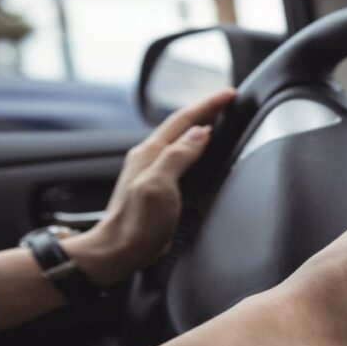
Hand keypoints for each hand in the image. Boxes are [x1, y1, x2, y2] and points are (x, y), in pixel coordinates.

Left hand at [62, 89, 236, 285]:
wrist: (118, 251)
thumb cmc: (136, 223)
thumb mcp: (158, 186)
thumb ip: (178, 156)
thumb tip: (201, 133)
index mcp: (150, 153)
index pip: (184, 120)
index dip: (208, 105)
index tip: (229, 94)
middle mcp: (149, 157)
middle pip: (182, 126)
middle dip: (206, 110)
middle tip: (227, 101)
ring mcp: (152, 171)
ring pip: (181, 140)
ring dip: (200, 126)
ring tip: (218, 118)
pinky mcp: (158, 187)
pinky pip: (180, 157)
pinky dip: (195, 147)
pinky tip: (202, 152)